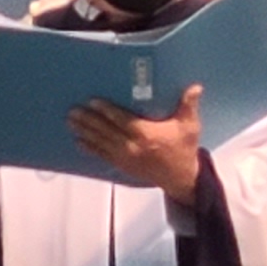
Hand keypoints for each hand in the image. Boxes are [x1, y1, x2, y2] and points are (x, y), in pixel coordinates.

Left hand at [69, 86, 204, 201]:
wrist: (180, 178)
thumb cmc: (183, 150)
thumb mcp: (190, 126)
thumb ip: (189, 105)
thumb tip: (195, 87)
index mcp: (146, 134)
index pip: (122, 120)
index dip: (106, 110)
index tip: (93, 102)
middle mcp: (132, 145)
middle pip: (106, 130)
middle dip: (89, 120)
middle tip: (74, 111)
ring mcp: (125, 156)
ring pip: (101, 142)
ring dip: (85, 132)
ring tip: (71, 123)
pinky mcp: (123, 165)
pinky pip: (103, 155)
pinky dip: (90, 149)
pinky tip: (79, 142)